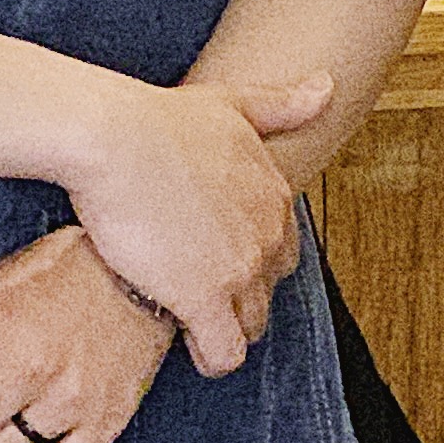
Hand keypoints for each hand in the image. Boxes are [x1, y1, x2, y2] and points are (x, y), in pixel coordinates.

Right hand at [56, 72, 326, 376]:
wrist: (115, 140)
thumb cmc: (161, 120)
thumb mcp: (232, 102)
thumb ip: (283, 104)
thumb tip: (328, 85)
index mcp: (275, 196)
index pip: (282, 250)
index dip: (248, 259)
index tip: (214, 257)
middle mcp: (269, 235)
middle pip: (269, 290)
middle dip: (240, 297)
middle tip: (197, 290)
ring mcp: (241, 269)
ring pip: (251, 326)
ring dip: (226, 329)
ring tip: (188, 318)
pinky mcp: (205, 299)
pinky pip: (225, 352)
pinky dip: (212, 357)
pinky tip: (188, 343)